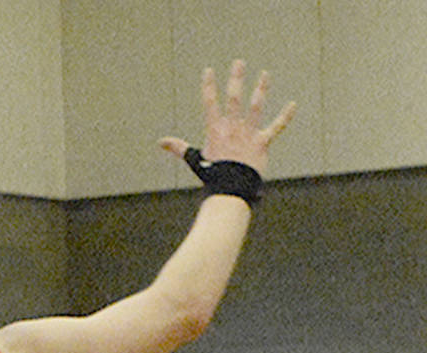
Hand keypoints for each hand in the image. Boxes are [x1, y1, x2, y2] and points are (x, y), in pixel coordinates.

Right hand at [160, 60, 295, 176]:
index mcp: (215, 130)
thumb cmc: (211, 175)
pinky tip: (293, 105)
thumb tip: (161, 142)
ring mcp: (248, 134)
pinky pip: (276, 127)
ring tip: (265, 74)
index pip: (209, 103)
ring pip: (256, 106)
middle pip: (234, 98)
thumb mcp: (194, 159)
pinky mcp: (262, 142)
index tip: (209, 71)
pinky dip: (285, 116)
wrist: (229, 188)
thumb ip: (179, 148)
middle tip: (239, 63)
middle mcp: (232, 127)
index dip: (208, 86)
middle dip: (236, 79)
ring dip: (261, 89)